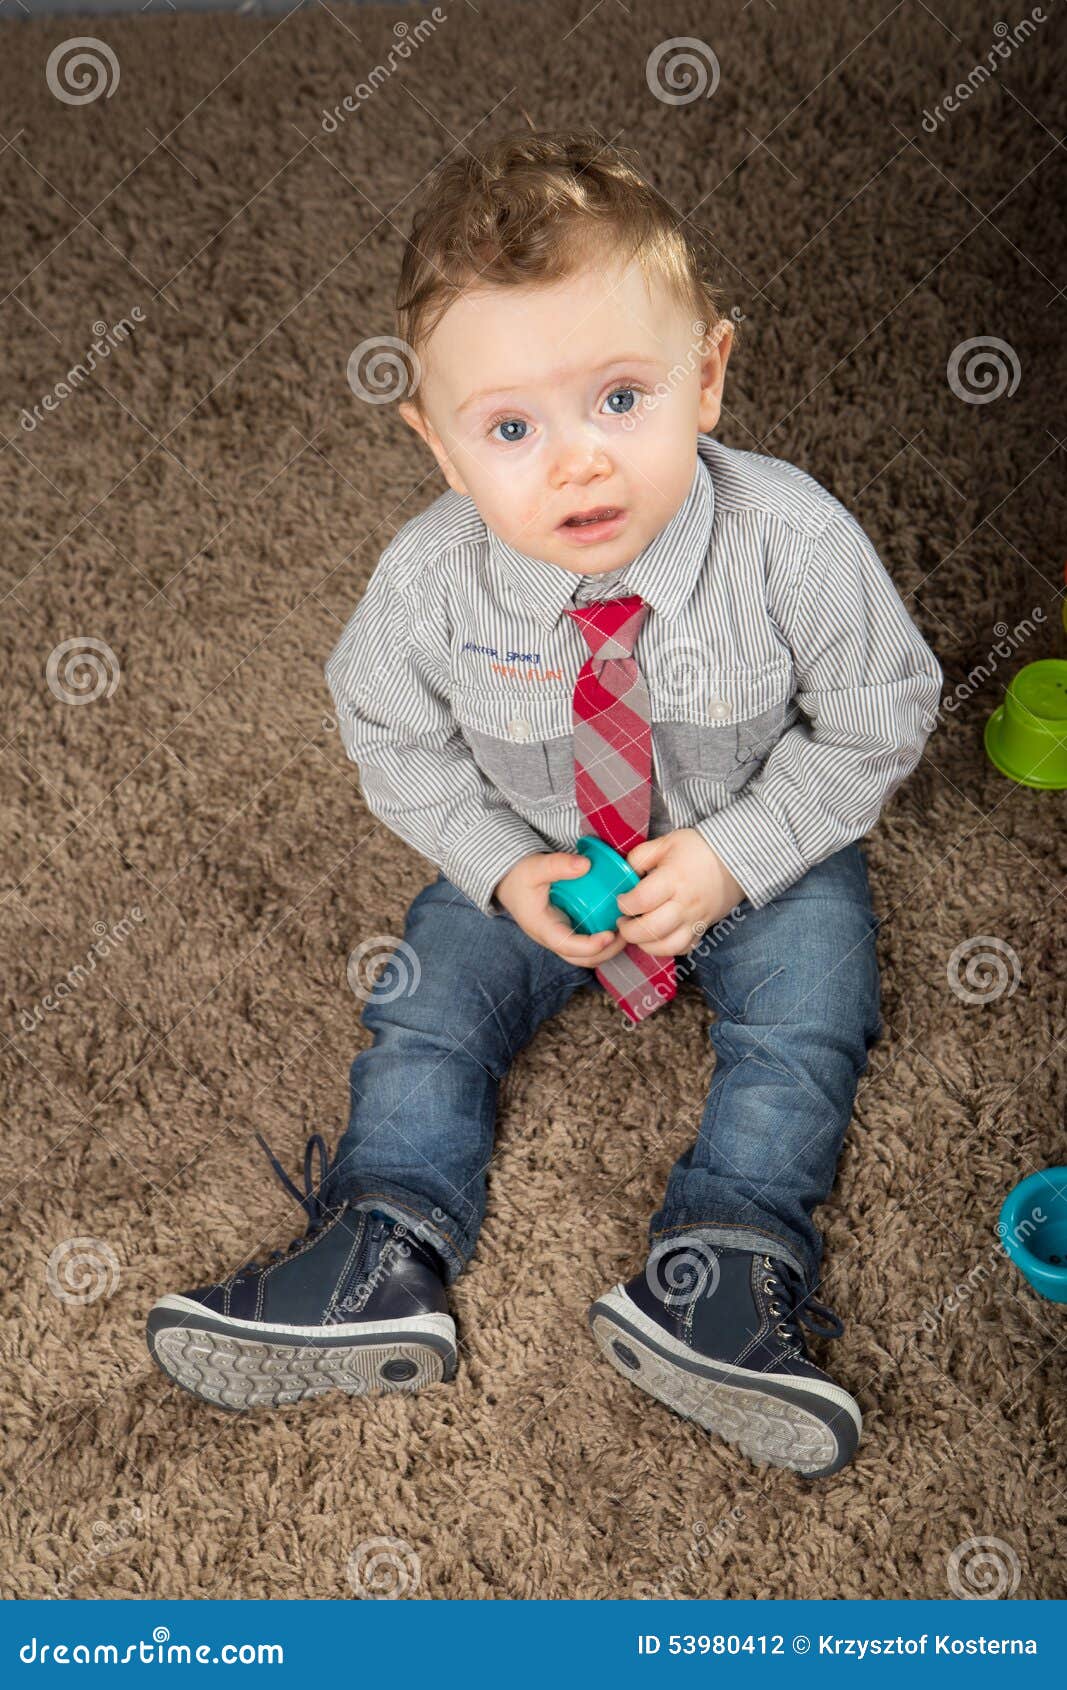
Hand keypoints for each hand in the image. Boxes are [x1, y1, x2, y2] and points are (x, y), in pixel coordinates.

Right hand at [493, 851, 629, 967]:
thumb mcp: (535, 867)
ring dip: (607, 949)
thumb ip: (558, 865)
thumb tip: (586, 864)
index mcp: (542, 928)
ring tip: (624, 929)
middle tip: (626, 933)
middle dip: (606, 952)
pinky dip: (604, 941)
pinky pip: (587, 944)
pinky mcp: (567, 931)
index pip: (567, 946)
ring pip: (586, 956)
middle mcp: (552, 938)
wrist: (509, 880)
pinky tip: (616, 924)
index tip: (610, 934)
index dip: (590, 946)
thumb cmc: (520, 876)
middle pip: (581, 959)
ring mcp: (560, 936)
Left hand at [614, 829, 746, 956]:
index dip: (624, 904)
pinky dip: (666, 948)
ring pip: (666, 946)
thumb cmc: (697, 849)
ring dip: (645, 944)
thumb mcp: (666, 842)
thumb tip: (623, 875)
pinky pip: (683, 949)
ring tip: (637, 932)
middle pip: (651, 929)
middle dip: (629, 930)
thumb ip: (640, 857)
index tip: (621, 899)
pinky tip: (656, 937)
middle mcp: (685, 903)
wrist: (734, 860)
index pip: (642, 900)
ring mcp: (695, 920)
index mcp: (673, 879)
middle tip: (622, 921)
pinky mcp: (702, 929)